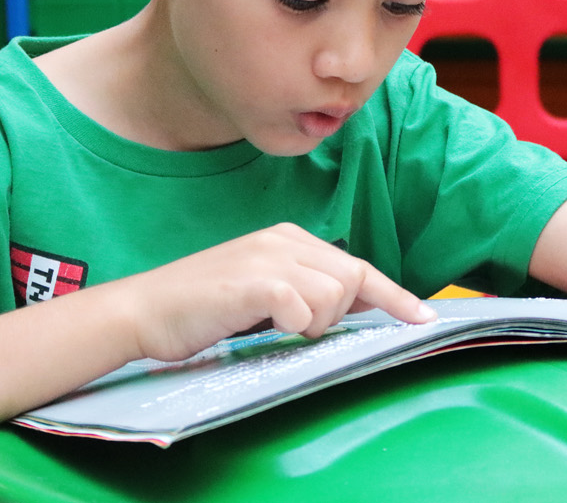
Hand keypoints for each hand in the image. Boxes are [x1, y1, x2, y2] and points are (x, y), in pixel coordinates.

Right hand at [118, 223, 435, 361]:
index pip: (356, 266)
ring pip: (335, 295)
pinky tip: (264, 324)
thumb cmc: (201, 310)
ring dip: (314, 323)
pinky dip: (293, 325)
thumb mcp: (262, 292)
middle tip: (302, 327)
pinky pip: (304, 308)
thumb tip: (349, 308)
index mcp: (287, 238)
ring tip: (273, 326)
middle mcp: (282, 239)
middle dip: (343, 313)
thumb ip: (303, 291)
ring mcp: (268, 257)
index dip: (394, 295)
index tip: (423, 319)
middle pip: (353, 278)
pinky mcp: (254, 281)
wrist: (143, 312)